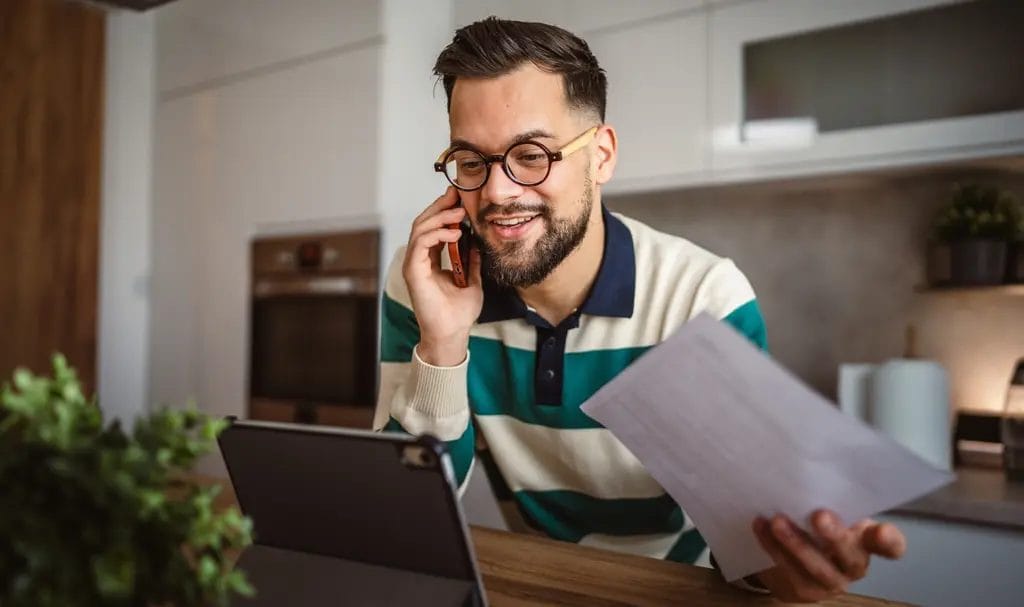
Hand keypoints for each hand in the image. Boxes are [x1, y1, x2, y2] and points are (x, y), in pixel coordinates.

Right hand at [402, 187, 483, 365]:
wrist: (452, 333)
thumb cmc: (459, 312)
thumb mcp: (472, 279)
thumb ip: (472, 260)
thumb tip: (479, 242)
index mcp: (430, 260)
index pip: (433, 228)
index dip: (444, 211)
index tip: (460, 198)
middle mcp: (419, 259)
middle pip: (423, 222)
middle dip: (440, 206)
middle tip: (457, 195)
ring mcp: (414, 265)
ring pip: (420, 229)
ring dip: (440, 217)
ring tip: (459, 212)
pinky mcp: (413, 272)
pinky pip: (421, 244)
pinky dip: (437, 234)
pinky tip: (455, 232)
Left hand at [752, 510, 905, 602]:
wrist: (792, 558)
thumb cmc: (815, 526)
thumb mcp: (829, 510)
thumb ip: (829, 499)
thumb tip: (808, 469)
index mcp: (866, 542)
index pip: (890, 546)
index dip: (889, 541)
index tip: (881, 531)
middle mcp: (853, 565)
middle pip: (851, 557)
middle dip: (835, 537)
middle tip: (818, 515)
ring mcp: (829, 582)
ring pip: (817, 567)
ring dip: (796, 543)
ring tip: (778, 521)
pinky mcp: (803, 590)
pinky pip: (788, 571)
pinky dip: (772, 547)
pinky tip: (760, 527)